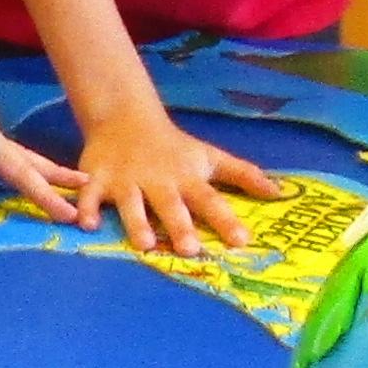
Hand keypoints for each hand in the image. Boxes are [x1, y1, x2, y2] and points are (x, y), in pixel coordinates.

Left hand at [0, 46, 88, 220]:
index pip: (14, 160)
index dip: (40, 186)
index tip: (66, 207)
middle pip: (23, 161)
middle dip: (52, 183)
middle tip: (80, 205)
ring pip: (11, 162)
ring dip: (36, 179)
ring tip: (65, 196)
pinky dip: (9, 176)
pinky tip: (20, 185)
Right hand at [80, 105, 276, 257]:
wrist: (125, 118)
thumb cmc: (173, 147)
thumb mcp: (209, 157)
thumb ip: (243, 175)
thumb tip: (280, 193)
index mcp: (187, 178)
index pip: (211, 201)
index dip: (226, 220)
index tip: (242, 241)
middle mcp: (158, 181)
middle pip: (171, 205)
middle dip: (180, 226)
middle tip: (191, 249)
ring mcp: (126, 180)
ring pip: (132, 204)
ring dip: (138, 223)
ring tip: (145, 245)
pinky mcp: (98, 178)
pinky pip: (90, 195)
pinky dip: (87, 208)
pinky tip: (86, 224)